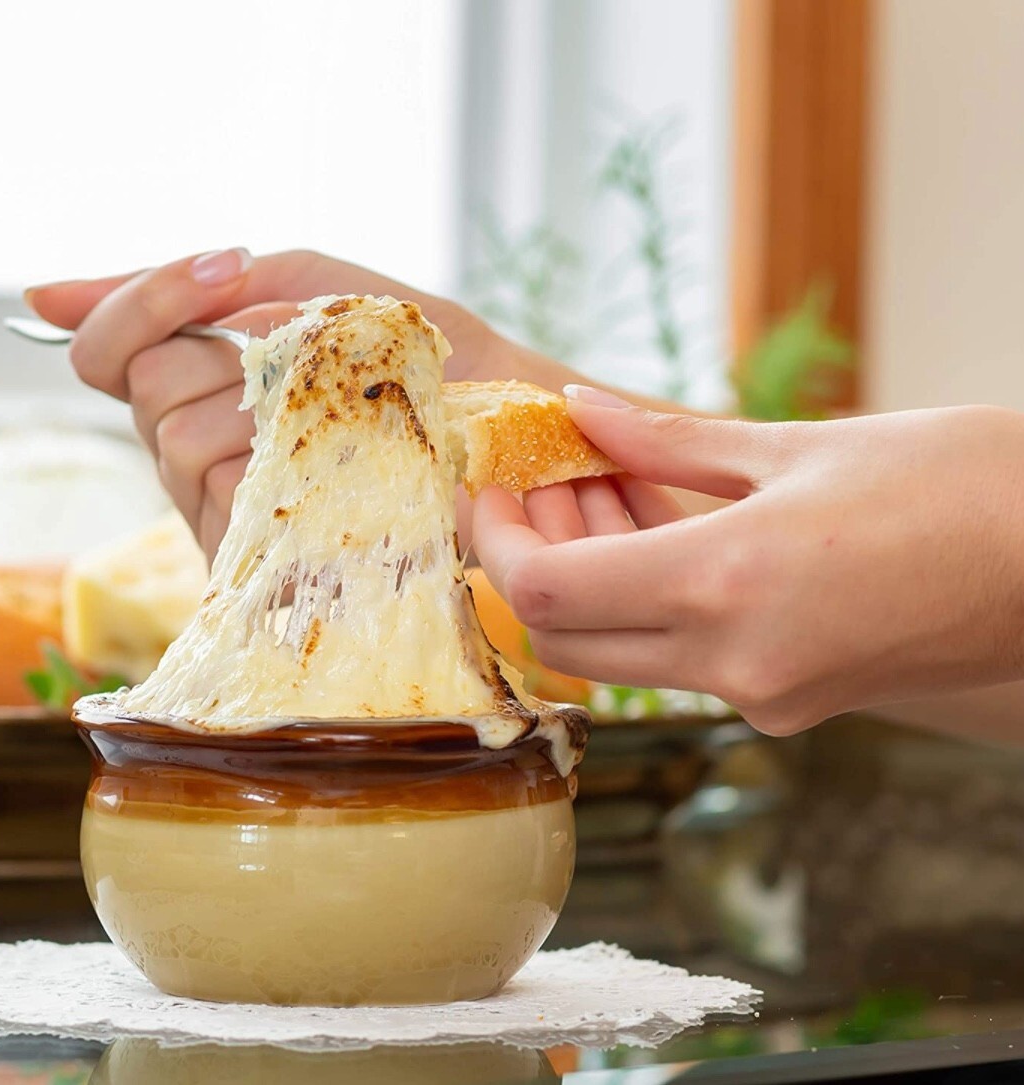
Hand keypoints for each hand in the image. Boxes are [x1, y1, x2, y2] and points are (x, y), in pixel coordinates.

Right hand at [27, 248, 571, 555]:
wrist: (505, 419)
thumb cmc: (414, 356)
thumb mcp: (315, 291)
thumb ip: (201, 289)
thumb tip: (42, 298)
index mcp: (199, 387)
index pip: (109, 350)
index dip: (143, 301)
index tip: (226, 269)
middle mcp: (197, 451)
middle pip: (146, 389)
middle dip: (229, 348)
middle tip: (318, 352)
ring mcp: (227, 507)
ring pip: (181, 439)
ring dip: (273, 399)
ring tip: (350, 405)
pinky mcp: (265, 556)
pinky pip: (237, 492)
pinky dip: (296, 449)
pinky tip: (351, 448)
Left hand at [473, 389, 1023, 733]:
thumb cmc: (959, 486)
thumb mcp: (797, 446)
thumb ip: (668, 439)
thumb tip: (580, 411)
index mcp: (729, 586)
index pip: (548, 591)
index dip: (500, 539)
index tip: (490, 488)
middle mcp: (734, 663)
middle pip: (568, 634)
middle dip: (536, 557)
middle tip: (549, 479)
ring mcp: (761, 696)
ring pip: (620, 648)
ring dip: (591, 573)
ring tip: (605, 482)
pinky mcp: (786, 701)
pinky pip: (678, 655)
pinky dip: (647, 596)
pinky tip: (658, 522)